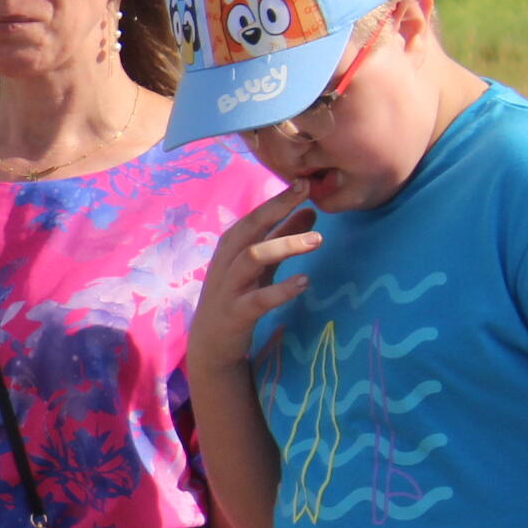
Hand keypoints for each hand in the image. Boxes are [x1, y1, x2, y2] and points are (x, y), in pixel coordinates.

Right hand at [187, 188, 320, 374]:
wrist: (211, 345)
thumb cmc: (237, 298)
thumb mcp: (260, 266)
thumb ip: (280, 239)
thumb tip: (310, 211)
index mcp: (230, 248)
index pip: (254, 216)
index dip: (277, 199)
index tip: (303, 182)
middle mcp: (225, 263)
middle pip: (249, 228)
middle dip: (277, 209)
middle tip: (307, 194)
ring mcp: (229, 288)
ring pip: (252, 257)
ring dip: (284, 245)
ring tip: (316, 240)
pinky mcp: (236, 314)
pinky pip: (259, 298)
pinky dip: (281, 290)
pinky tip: (304, 282)